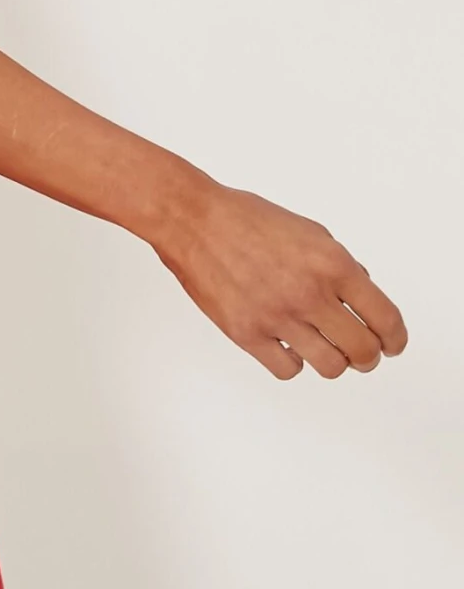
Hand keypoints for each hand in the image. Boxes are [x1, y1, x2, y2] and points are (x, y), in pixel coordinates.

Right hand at [154, 178, 408, 380]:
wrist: (194, 220)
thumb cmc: (247, 219)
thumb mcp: (311, 231)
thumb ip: (341, 265)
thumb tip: (361, 296)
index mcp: (332, 264)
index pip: (385, 319)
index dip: (394, 339)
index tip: (392, 345)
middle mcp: (309, 293)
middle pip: (362, 351)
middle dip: (368, 356)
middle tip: (362, 353)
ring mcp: (277, 316)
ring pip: (329, 367)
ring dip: (333, 362)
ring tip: (324, 349)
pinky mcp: (247, 333)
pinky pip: (287, 369)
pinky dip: (293, 362)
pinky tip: (288, 345)